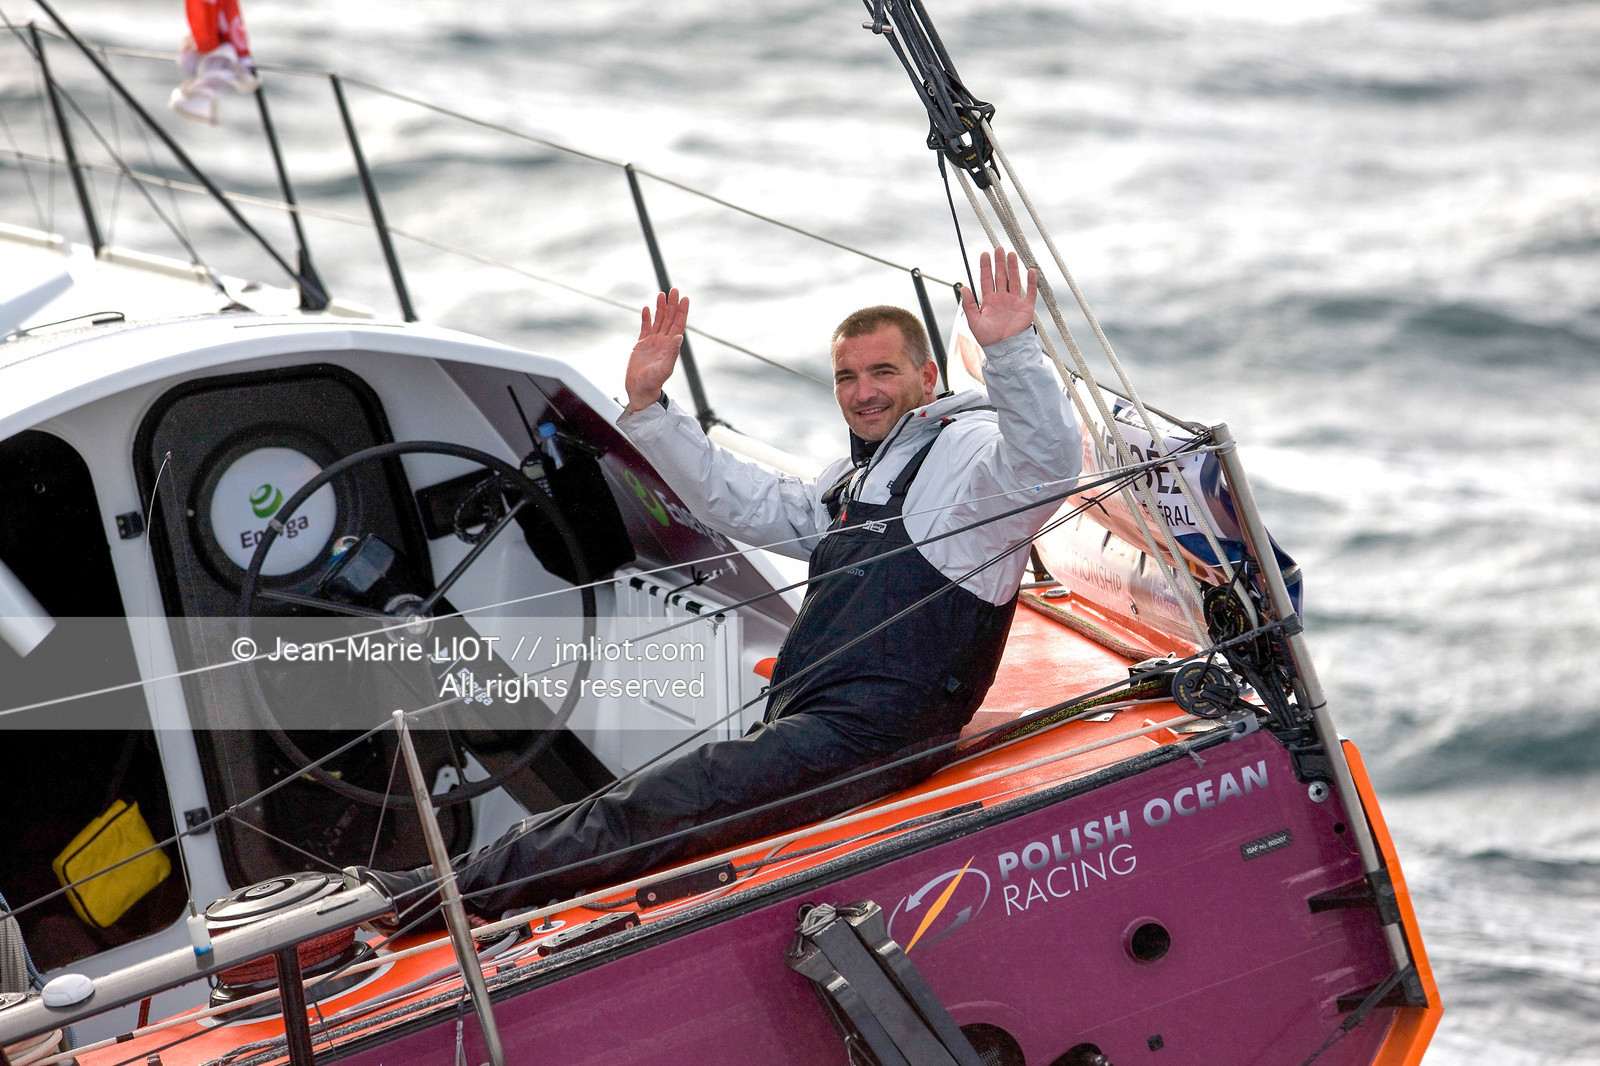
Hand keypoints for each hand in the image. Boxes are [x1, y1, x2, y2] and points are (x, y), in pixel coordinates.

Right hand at [624, 289, 689, 412]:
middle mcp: (663, 341)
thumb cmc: (653, 382)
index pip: (678, 324)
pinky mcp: (641, 344)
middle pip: (669, 318)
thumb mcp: (665, 368)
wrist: (640, 389)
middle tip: (674, 290)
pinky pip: (645, 327)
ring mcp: (652, 342)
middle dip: (672, 304)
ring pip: (658, 320)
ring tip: (662, 294)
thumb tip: (680, 337)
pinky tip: (647, 309)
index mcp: (670, 346)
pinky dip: (646, 318)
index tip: (684, 298)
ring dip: (661, 308)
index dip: (682, 311)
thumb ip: (672, 353)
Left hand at [958, 247, 1036, 346]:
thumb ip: (969, 304)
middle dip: (999, 262)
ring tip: (1011, 254)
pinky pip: (1030, 292)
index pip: (986, 279)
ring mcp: (1014, 301)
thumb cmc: (988, 338)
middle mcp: (1002, 298)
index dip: (985, 267)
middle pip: (1001, 276)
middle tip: (998, 248)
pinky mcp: (1026, 307)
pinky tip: (1030, 270)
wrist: (1005, 350)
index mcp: (989, 300)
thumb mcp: (974, 321)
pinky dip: (1031, 282)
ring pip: (1014, 280)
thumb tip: (963, 287)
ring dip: (1013, 267)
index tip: (984, 254)